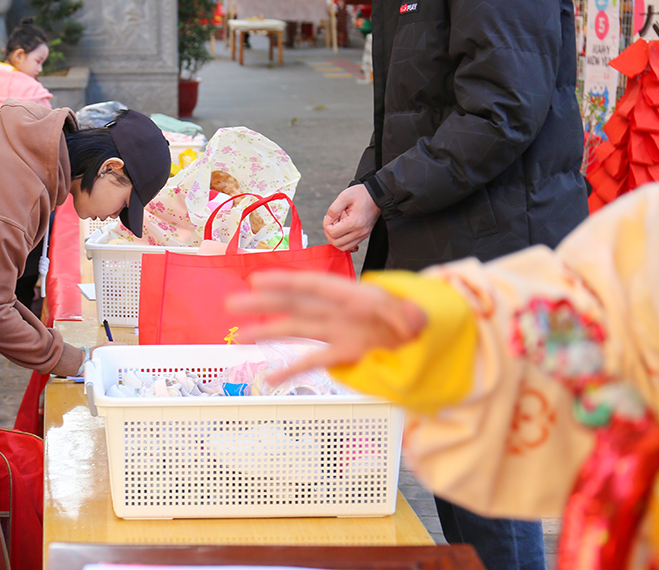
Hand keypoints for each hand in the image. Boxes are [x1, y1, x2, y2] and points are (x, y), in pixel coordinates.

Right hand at [226, 271, 426, 385]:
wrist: (426, 333)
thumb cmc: (418, 317)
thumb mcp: (417, 314)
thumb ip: (408, 316)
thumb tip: (406, 321)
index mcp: (354, 297)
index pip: (315, 287)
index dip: (285, 282)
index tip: (257, 281)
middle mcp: (338, 312)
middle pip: (295, 305)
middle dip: (263, 304)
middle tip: (232, 304)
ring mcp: (337, 332)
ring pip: (296, 330)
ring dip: (267, 333)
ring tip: (238, 338)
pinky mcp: (342, 352)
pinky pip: (312, 361)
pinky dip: (291, 369)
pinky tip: (270, 378)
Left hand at [323, 185, 380, 251]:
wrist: (377, 196)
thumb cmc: (361, 194)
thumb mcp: (344, 196)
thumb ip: (333, 210)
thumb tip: (327, 221)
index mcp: (354, 222)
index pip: (333, 233)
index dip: (326, 225)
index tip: (328, 217)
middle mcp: (360, 232)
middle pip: (336, 243)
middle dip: (329, 233)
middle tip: (330, 222)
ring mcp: (363, 235)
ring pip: (343, 247)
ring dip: (335, 239)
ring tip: (335, 226)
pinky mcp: (364, 235)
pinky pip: (350, 246)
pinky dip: (343, 242)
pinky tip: (341, 232)